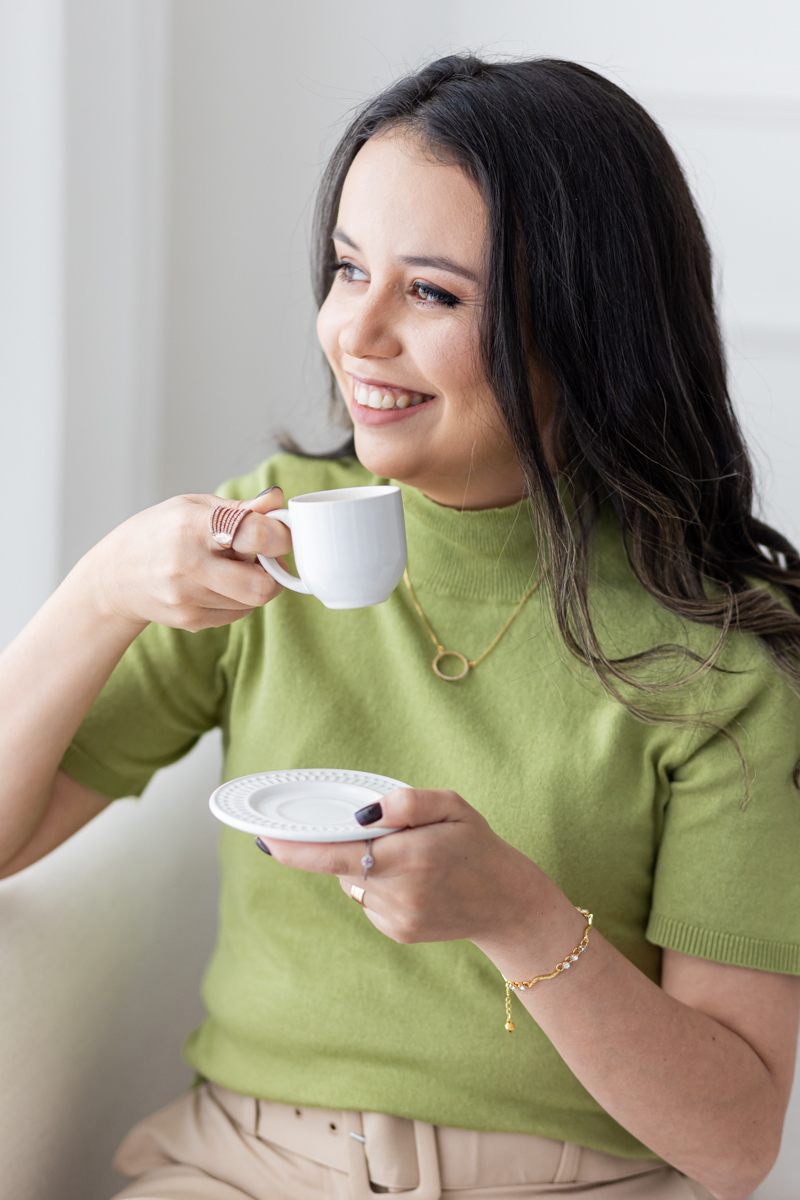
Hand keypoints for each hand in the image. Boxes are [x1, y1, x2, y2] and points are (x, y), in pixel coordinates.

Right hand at [71, 487, 292, 632]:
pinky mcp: (189, 620)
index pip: (254, 534)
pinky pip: (237, 614)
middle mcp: (187, 565)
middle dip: (274, 573)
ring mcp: (187, 598)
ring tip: (231, 567)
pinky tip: (217, 584)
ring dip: (255, 584)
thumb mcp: (193, 508)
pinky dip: (238, 599)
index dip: (279, 535)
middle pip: (261, 585)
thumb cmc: (158, 533)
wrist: (113, 576)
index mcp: (191, 526)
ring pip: (253, 601)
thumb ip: (240, 508)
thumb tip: (277, 501)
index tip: (279, 534)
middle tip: (264, 558)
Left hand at [259, 788, 571, 960]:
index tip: (265, 839)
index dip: (296, 849)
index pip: (336, 853)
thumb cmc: (477, 845)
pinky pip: (368, 900)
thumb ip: (408, 801)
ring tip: (411, 857)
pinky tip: (412, 880)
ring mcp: (396, 918)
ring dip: (364, 865)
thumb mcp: (453, 806)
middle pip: (342, 865)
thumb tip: (362, 812)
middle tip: (384, 834)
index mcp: (410, 858)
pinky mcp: (397, 933)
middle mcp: (398, 893)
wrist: (507, 904)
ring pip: (353, 882)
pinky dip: (377, 885)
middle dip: (345, 844)